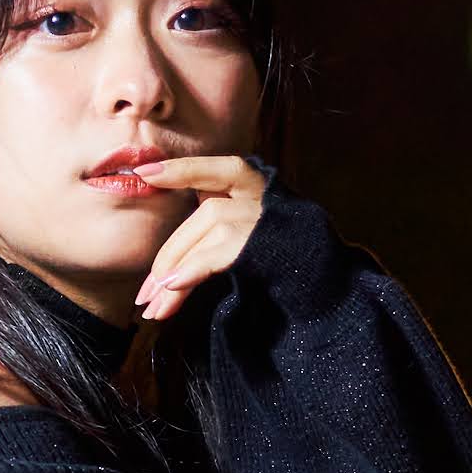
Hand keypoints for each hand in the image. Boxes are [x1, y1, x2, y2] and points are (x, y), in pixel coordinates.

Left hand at [124, 153, 267, 323]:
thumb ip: (207, 239)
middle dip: (168, 254)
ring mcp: (270, 217)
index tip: (145, 173)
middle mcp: (265, 196)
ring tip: (156, 303)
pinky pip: (223, 249)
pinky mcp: (270, 244)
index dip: (181, 169)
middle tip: (144, 294)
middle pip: (206, 212)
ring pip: (212, 225)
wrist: (327, 290)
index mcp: (254, 189)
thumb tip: (159, 273)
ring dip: (177, 265)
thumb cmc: (276, 266)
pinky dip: (194, 266)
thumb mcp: (241, 241)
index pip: (215, 170)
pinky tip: (175, 285)